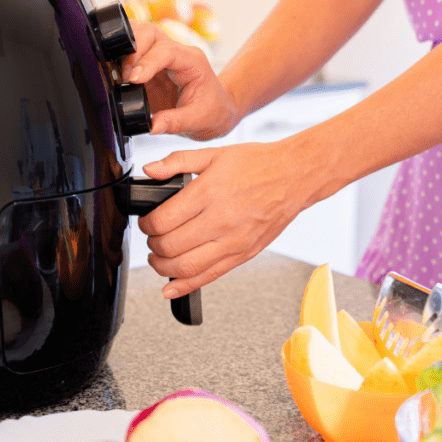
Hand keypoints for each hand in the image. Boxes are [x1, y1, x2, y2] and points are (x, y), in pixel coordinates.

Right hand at [121, 21, 237, 140]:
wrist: (215, 111)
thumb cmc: (212, 112)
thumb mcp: (198, 120)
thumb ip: (176, 122)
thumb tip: (153, 126)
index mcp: (192, 61)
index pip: (166, 50)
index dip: (147, 61)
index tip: (133, 79)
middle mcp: (176, 53)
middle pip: (149, 33)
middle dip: (132, 51)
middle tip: (124, 78)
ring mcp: (161, 57)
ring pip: (138, 35)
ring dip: (124, 49)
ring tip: (116, 72)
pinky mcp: (148, 66)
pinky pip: (131, 51)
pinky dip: (119, 56)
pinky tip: (114, 72)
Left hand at [138, 140, 311, 298]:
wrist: (294, 176)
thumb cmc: (258, 164)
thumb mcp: (214, 154)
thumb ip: (177, 161)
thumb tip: (149, 170)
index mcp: (209, 193)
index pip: (163, 220)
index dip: (146, 225)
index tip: (146, 222)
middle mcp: (221, 221)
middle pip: (171, 246)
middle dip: (152, 245)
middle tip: (151, 238)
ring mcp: (233, 242)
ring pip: (186, 268)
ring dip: (163, 267)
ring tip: (157, 259)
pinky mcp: (243, 255)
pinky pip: (209, 277)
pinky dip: (185, 286)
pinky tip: (170, 287)